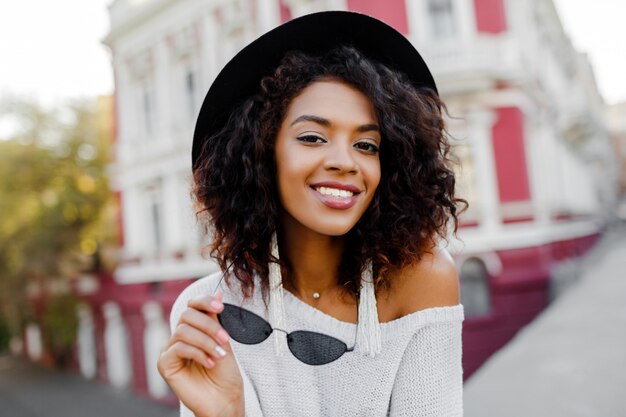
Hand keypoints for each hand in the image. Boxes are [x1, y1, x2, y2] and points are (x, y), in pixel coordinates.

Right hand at [158, 291, 243, 416]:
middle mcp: (179, 337)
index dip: (204, 301)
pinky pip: (178, 348)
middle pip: (187, 315)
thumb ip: (216, 318)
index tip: (221, 307)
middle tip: (225, 339)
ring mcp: (170, 350)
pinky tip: (209, 362)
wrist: (224, 399)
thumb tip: (218, 293)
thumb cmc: (225, 373)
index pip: (192, 305)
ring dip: (205, 341)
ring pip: (183, 331)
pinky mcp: (165, 364)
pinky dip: (197, 353)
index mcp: (194, 329)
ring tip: (218, 354)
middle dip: (209, 326)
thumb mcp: (223, 340)